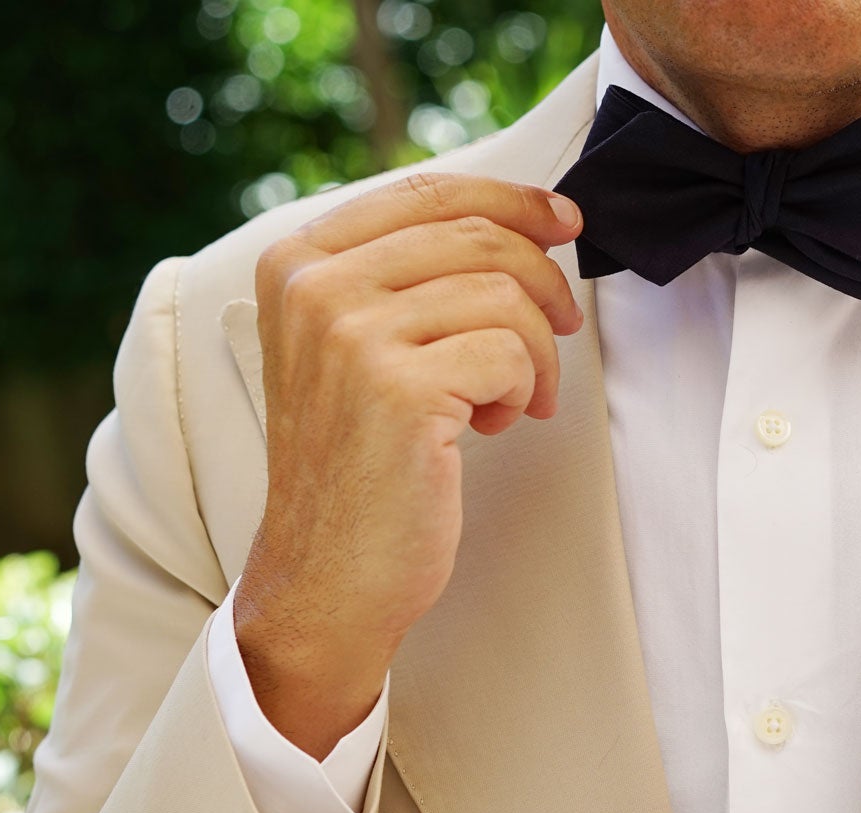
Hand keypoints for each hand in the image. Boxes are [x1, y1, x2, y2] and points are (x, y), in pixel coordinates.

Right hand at [234, 171, 585, 757]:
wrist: (326, 573)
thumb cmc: (358, 464)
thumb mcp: (356, 348)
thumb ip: (405, 279)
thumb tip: (523, 223)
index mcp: (296, 262)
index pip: (427, 191)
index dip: (512, 199)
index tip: (564, 222)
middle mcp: (314, 287)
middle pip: (477, 236)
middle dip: (543, 284)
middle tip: (560, 333)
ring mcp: (351, 335)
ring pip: (504, 295)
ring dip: (534, 352)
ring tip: (510, 399)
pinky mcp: (397, 388)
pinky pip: (509, 352)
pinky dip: (523, 388)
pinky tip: (493, 423)